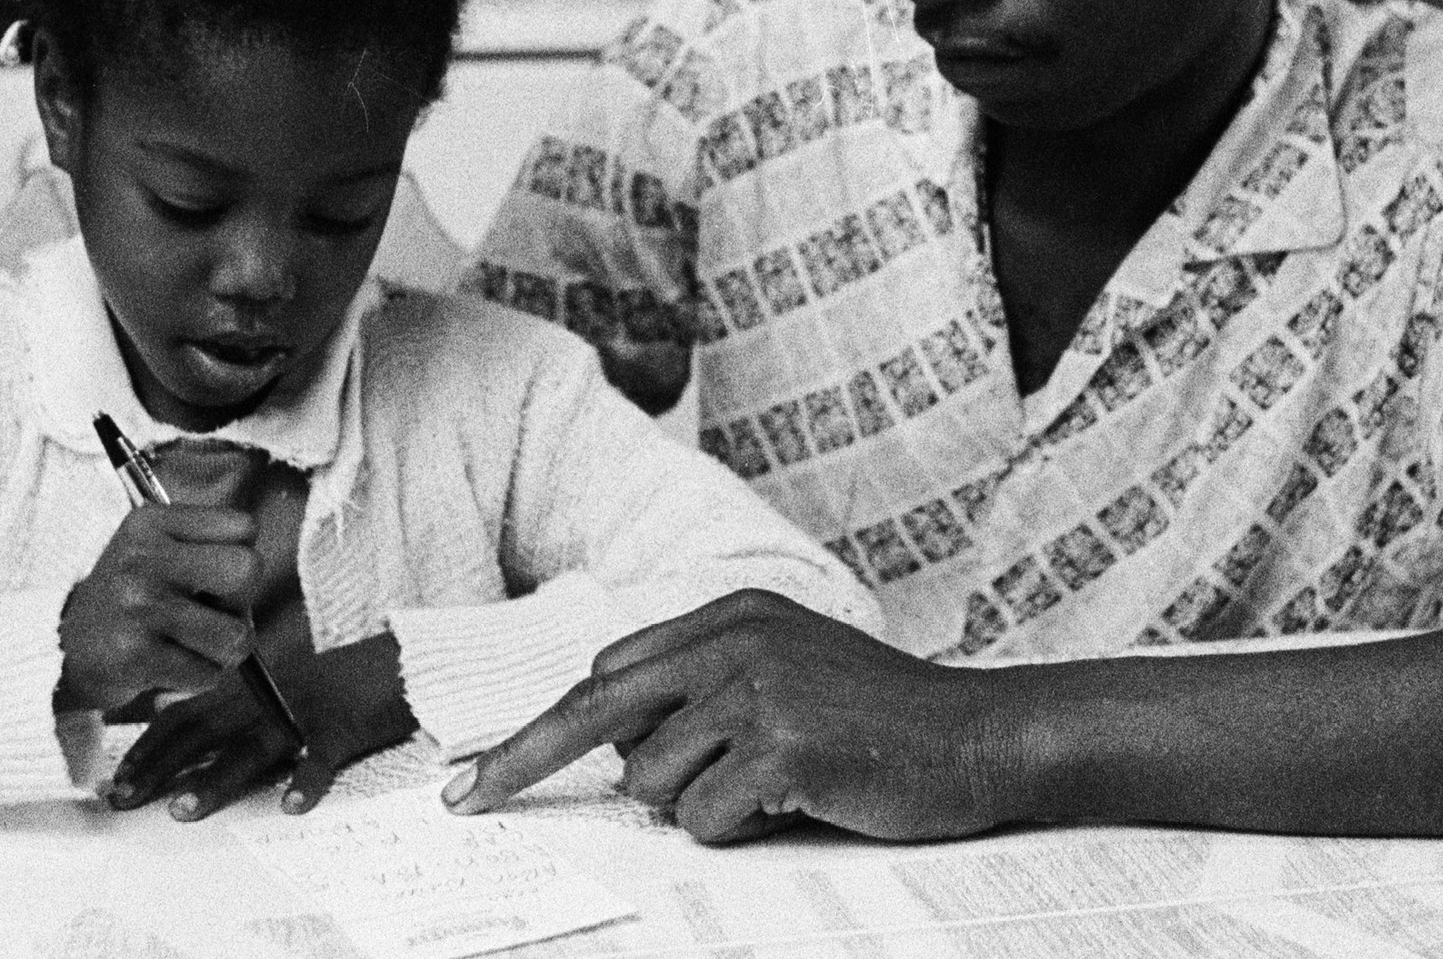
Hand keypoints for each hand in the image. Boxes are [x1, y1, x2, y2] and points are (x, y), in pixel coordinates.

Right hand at [56, 503, 260, 713]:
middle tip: (207, 615)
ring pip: (237, 635)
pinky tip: (164, 667)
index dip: (241, 557)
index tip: (210, 577)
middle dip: (240, 603)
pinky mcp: (134, 654)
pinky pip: (208, 674)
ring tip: (184, 645)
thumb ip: (205, 548)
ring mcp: (138, 605)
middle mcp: (143, 556)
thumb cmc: (126, 603)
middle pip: (249, 571)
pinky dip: (195, 679)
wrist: (58, 654)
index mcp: (151, 521)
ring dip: (219, 652)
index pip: (244, 526)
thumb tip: (257, 574)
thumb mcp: (153, 552)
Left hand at [108, 601, 416, 820]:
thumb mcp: (282, 688)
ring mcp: (307, 713)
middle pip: (205, 729)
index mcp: (253, 691)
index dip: (148, 744)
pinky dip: (307, 780)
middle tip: (123, 796)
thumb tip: (181, 722)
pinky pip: (322, 756)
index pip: (187, 712)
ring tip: (183, 809)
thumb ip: (239, 705)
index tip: (117, 776)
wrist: (404, 660)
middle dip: (159, 765)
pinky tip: (291, 804)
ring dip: (215, 778)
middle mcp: (271, 699)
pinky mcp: (345, 727)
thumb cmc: (343, 683)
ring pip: (252, 746)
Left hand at [442, 590, 1007, 843]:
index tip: (485, 768)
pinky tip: (794, 802)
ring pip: (652, 779)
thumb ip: (706, 688)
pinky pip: (704, 816)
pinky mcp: (781, 743)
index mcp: (731, 614)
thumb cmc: (879, 716)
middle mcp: (734, 639)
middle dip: (521, 759)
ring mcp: (757, 688)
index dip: (545, 727)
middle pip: (595, 708)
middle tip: (465, 800)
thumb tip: (617, 751)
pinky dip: (734, 827)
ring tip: (771, 788)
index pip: (608, 672)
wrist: (978, 735)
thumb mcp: (787, 670)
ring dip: (695, 804)